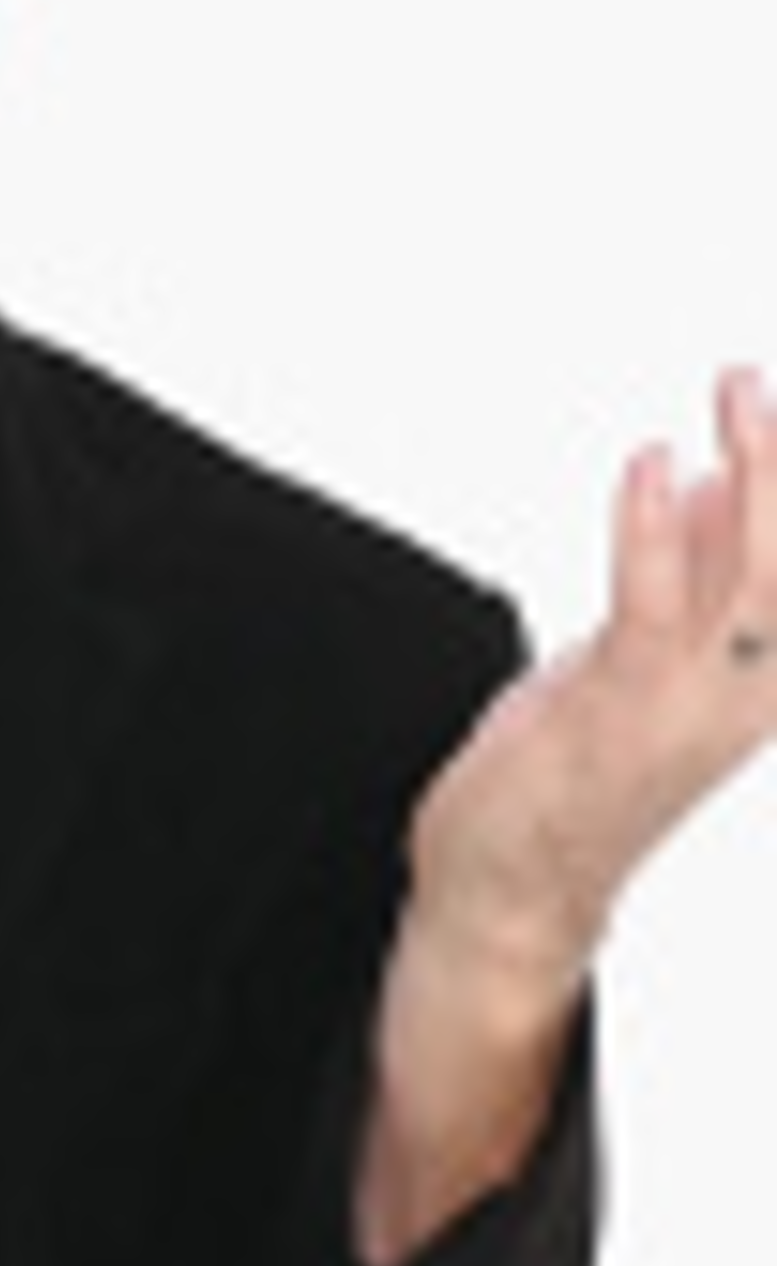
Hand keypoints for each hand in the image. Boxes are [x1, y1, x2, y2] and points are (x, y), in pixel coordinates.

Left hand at [409, 366, 776, 996]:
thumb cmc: (575, 767)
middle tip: (761, 381)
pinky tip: (651, 462)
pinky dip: (650, 527)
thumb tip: (709, 479)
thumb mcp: (639, 651)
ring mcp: (692, 704)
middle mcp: (748, 693)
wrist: (514, 885)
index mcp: (762, 679)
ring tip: (742, 392)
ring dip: (755, 476)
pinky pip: (651, 603)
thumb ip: (681, 571)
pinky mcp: (622, 705)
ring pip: (753, 576)